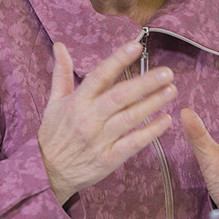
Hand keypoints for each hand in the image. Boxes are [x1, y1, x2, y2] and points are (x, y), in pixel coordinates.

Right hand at [38, 41, 176, 204]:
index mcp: (77, 101)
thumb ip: (61, 73)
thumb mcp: (54, 102)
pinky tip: (165, 121)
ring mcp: (100, 139)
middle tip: (167, 73)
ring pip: (130, 117)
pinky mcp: (108, 158)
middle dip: (145, 83)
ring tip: (171, 90)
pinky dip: (150, 132)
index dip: (118, 60)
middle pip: (120, 96)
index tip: (136, 46)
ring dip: (152, 103)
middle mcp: (89, 118)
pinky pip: (133, 143)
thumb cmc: (53, 135)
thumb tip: (60, 46)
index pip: (100, 75)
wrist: (47, 173)